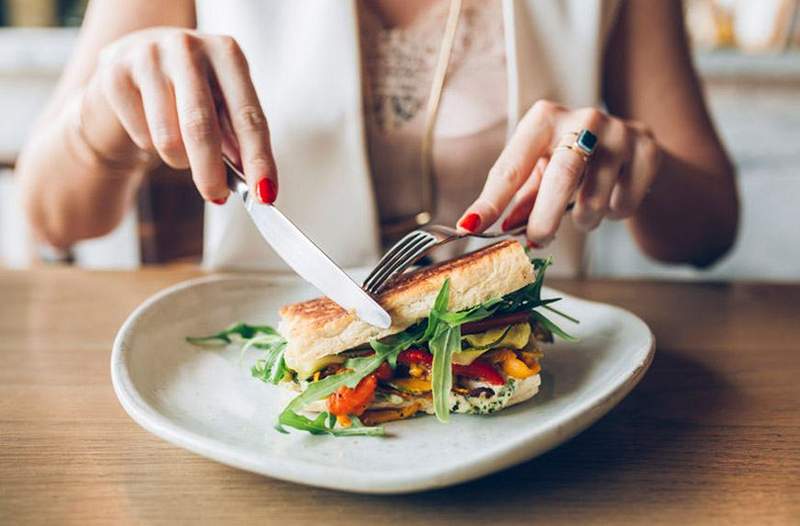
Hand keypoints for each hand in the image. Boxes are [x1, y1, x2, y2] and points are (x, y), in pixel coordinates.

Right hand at [81, 28, 276, 203]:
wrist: (129, 68)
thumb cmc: (187, 94)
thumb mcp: (220, 106)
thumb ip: (237, 140)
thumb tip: (256, 185)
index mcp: (226, 53)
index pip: (248, 116)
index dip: (258, 159)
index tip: (265, 194)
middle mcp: (188, 47)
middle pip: (201, 126)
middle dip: (211, 172)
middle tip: (217, 197)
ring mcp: (147, 56)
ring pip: (168, 138)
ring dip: (179, 160)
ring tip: (181, 150)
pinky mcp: (114, 73)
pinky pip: (141, 135)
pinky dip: (150, 147)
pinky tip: (150, 127)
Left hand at [457, 100, 661, 245]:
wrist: (632, 146)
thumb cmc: (572, 161)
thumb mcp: (540, 171)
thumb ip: (517, 198)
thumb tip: (483, 227)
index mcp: (544, 119)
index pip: (512, 166)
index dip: (491, 201)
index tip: (471, 227)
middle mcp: (583, 118)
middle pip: (562, 176)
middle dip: (544, 217)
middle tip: (535, 241)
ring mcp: (620, 132)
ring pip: (595, 198)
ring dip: (583, 221)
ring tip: (583, 214)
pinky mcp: (648, 150)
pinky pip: (623, 203)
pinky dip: (613, 214)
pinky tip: (612, 198)